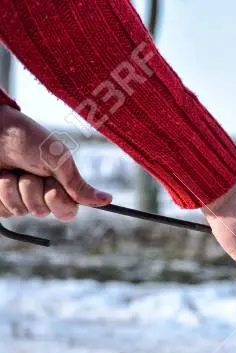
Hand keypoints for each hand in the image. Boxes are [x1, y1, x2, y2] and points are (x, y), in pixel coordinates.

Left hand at [0, 105, 112, 219]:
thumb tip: (107, 200)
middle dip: (32, 189)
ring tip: (10, 170)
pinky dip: (0, 191)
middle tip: (27, 170)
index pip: (67, 212)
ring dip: (13, 188)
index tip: (51, 183)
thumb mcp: (58, 159)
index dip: (58, 200)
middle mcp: (40, 195)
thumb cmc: (26, 138)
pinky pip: (3, 210)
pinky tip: (0, 175)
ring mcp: (19, 199)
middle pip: (42, 211)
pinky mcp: (0, 201)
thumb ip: (78, 184)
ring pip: (20, 210)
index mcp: (60, 187)